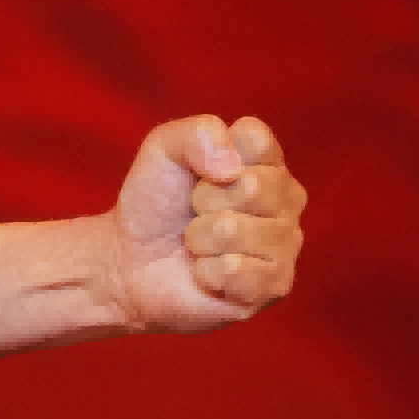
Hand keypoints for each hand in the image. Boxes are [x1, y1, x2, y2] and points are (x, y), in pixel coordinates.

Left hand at [100, 114, 306, 332]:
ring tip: (198, 242)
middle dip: (202, 200)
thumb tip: (233, 170)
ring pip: (235, 231)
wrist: (131, 259)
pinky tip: (206, 271)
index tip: (199, 172)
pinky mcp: (275, 285)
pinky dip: (206, 271)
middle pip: (250, 186)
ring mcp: (286, 243)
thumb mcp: (163, 149)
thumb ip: (198, 133)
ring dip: (200, 238)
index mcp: (266, 160)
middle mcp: (286, 199)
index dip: (211, 155)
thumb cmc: (155, 201)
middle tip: (194, 212)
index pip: (256, 138)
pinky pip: (237, 271)